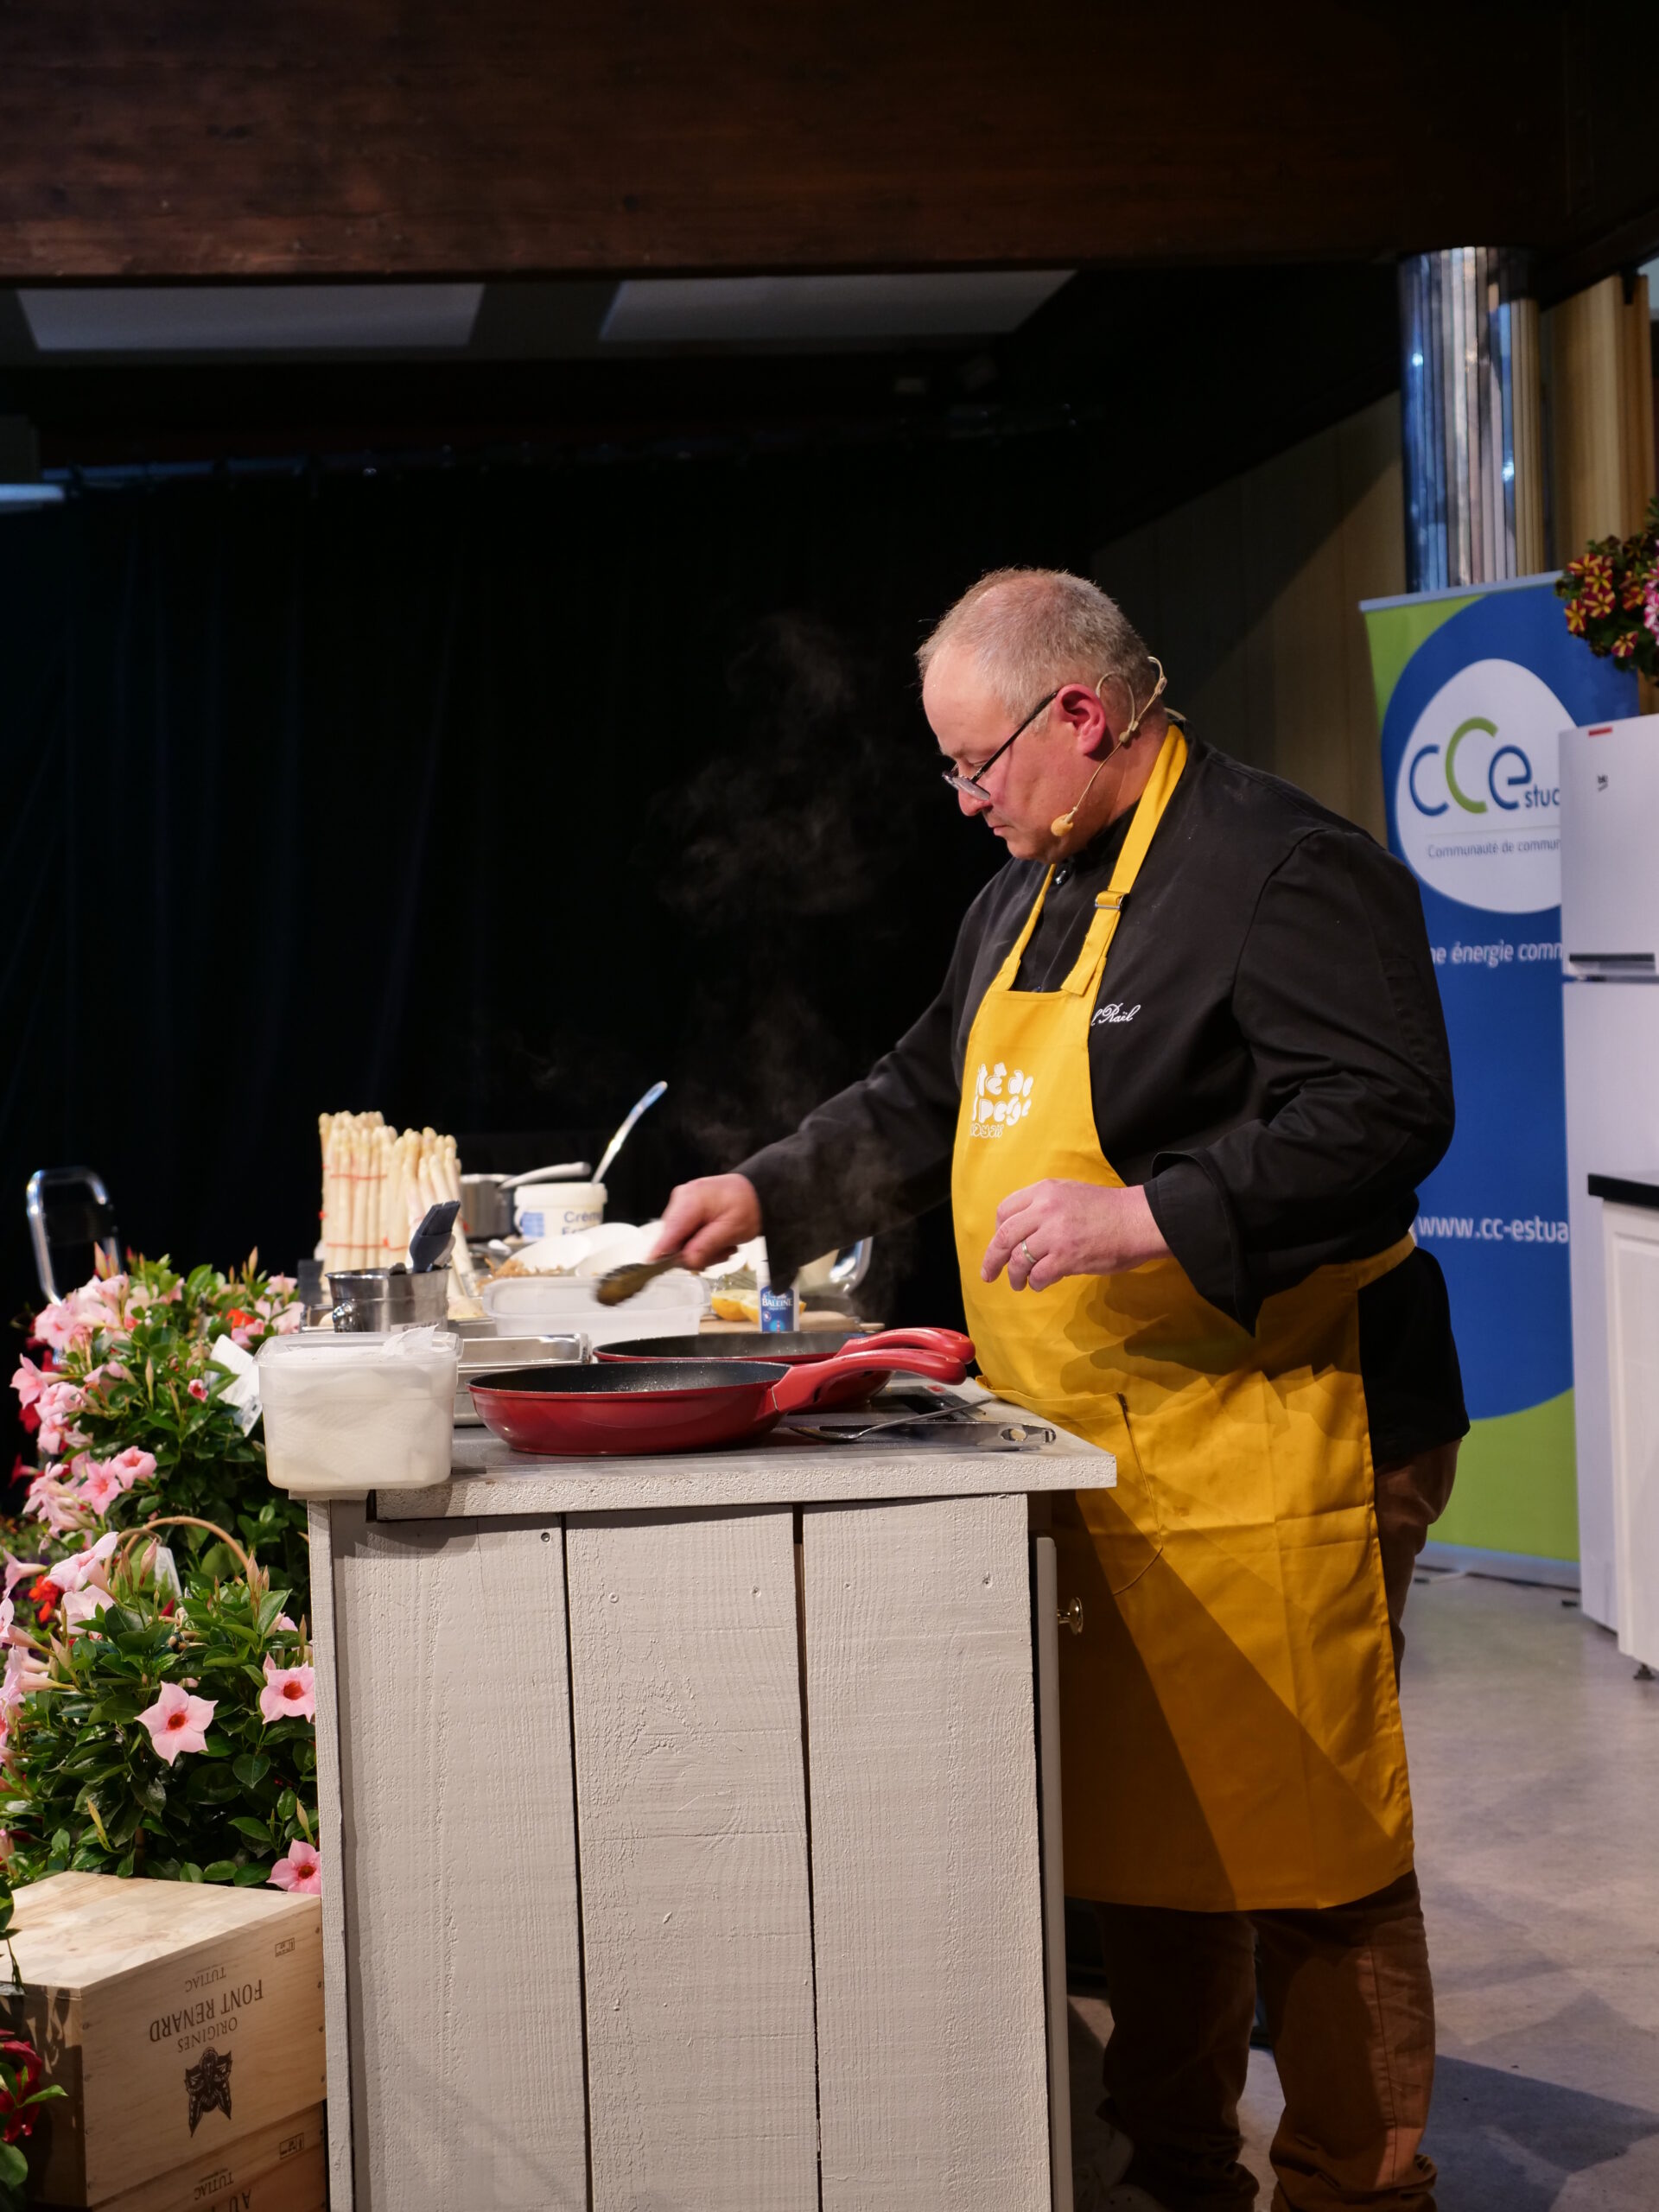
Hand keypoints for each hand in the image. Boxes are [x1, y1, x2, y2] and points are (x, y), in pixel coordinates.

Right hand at [652, 1174, 763, 1269]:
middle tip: (720, 1252)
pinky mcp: (685, 1211)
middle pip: (673, 1241)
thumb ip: (706, 1246)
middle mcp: (680, 1200)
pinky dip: (701, 1242)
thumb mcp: (731, 1230)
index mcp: (689, 1201)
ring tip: (723, 1244)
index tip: (663, 1268)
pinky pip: (686, 1235)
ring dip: (702, 1250)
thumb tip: (685, 1261)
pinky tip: (717, 1239)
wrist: (754, 1191)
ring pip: (680, 1242)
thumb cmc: (746, 1206)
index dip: (664, 1255)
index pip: (668, 1234)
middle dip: (695, 1253)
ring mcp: (681, 1205)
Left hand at [981, 1179, 1168, 1292]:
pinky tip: (1041, 1284)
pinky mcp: (1066, 1257)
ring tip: (1019, 1284)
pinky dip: (1036, 1283)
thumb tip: (1022, 1232)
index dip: (998, 1230)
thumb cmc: (1107, 1209)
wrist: (1137, 1220)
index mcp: (1044, 1191)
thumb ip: (1044, 1206)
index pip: (1004, 1210)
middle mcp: (1044, 1209)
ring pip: (1018, 1259)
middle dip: (992, 1258)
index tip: (1000, 1244)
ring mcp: (1054, 1234)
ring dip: (1015, 1276)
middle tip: (988, 1274)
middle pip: (1003, 1236)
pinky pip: (1038, 1274)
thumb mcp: (1069, 1194)